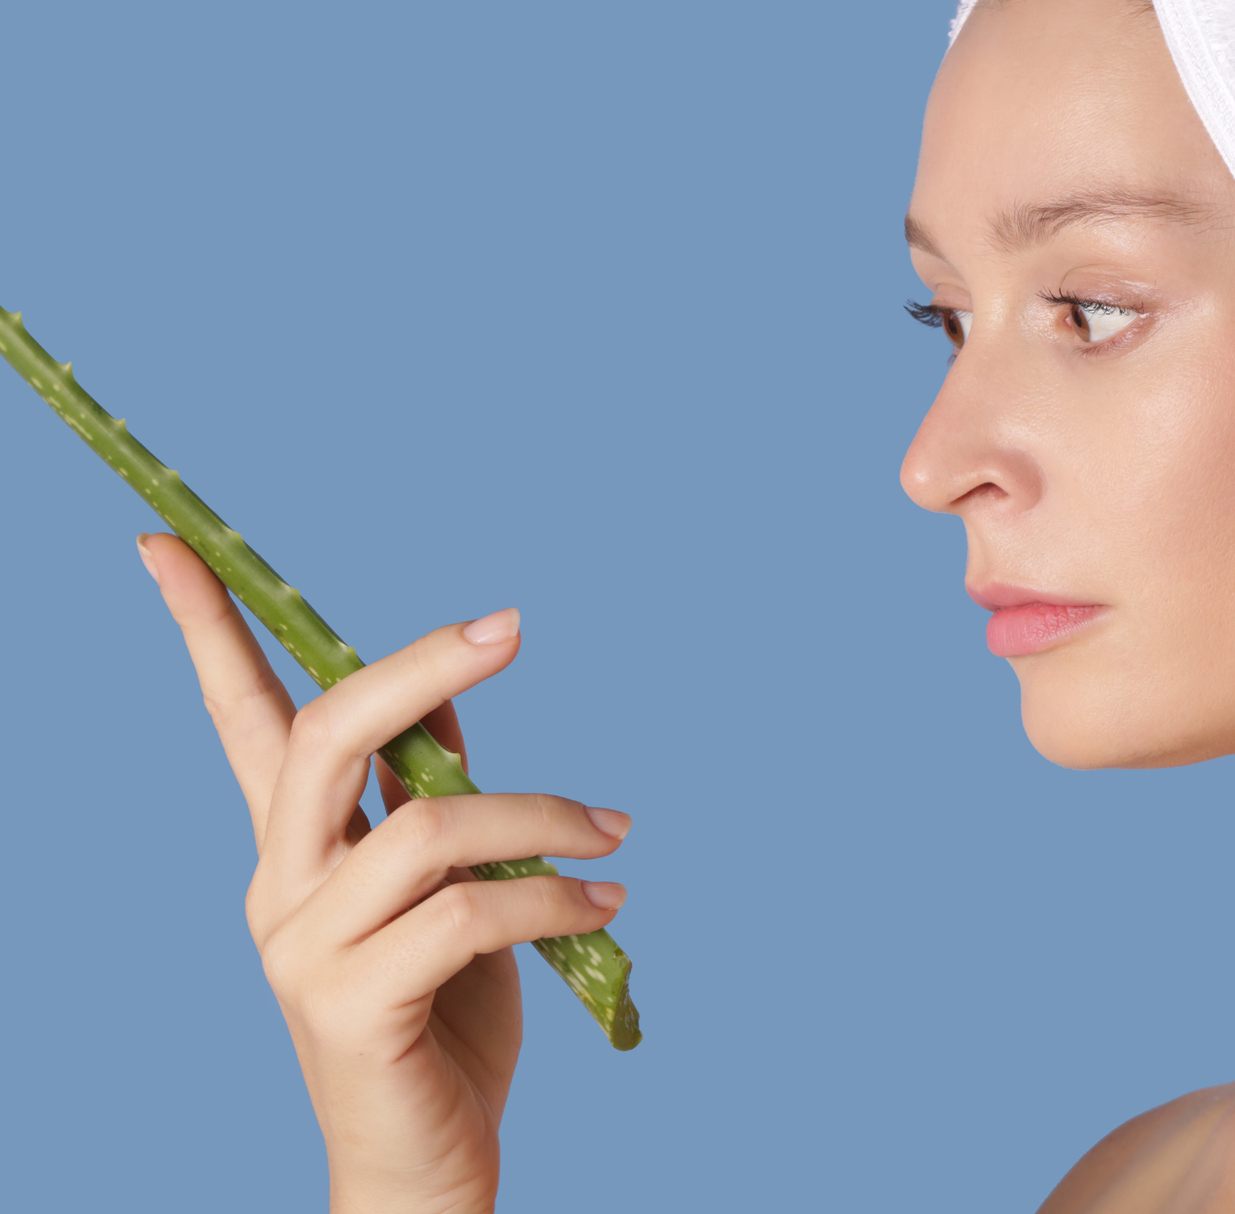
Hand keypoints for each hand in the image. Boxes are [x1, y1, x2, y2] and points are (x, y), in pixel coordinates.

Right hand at [138, 533, 627, 1213]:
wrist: (430, 1169)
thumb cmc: (444, 1019)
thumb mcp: (447, 889)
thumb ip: (435, 796)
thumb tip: (455, 695)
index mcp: (295, 849)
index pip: (236, 718)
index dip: (202, 627)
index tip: (163, 539)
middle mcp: (279, 888)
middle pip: (325, 738)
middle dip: (418, 668)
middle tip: (512, 625)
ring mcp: (303, 950)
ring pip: (426, 826)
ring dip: (542, 817)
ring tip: (615, 837)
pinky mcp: (352, 1007)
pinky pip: (467, 912)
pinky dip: (554, 899)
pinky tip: (609, 904)